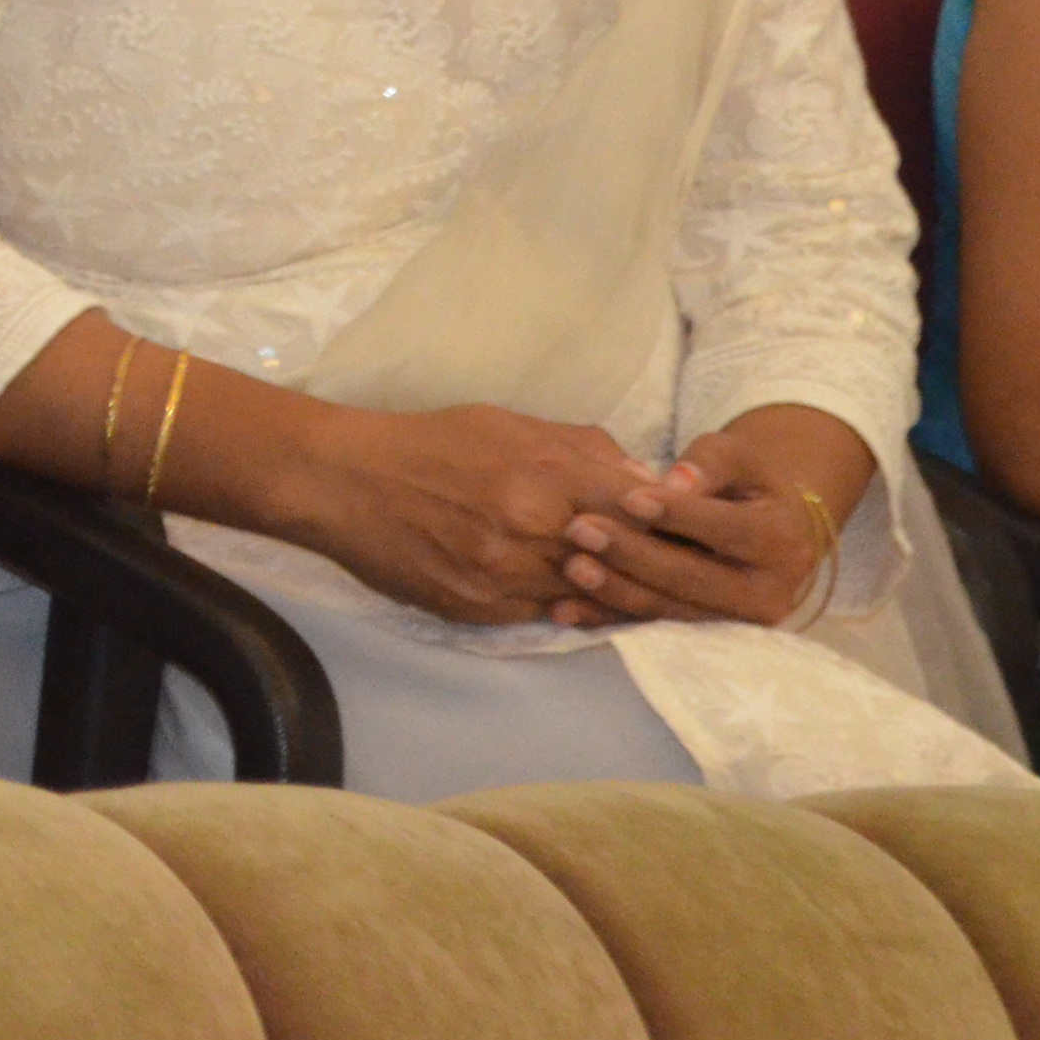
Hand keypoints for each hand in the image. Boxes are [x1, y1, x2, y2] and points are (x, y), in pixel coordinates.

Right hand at [279, 401, 660, 624]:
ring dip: (617, 593)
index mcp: (546, 471)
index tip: (694, 527)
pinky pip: (545, 615)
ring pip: (591, 596)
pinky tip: (577, 599)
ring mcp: (507, 575)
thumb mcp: (508, 424)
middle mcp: (533, 527)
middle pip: (627, 561)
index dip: (678, 521)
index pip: (644, 508)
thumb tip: (644, 475)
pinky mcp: (481, 610)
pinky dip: (567, 607)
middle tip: (688, 570)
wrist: (345, 482)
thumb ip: (581, 447)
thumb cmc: (430, 443)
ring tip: (644, 591)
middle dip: (659, 564)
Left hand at [550, 414, 872, 628]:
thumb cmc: (746, 483)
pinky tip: (565, 609)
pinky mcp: (704, 637)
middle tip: (579, 529)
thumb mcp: (740, 458)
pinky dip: (607, 619)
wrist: (768, 530)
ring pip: (670, 611)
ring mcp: (736, 623)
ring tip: (571, 566)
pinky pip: (651, 630)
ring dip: (616, 592)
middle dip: (634, 555)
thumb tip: (676, 480)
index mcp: (782, 542)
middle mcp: (766, 593)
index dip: (678, 515)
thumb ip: (711, 462)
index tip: (628, 497)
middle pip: (694, 578)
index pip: (727, 529)